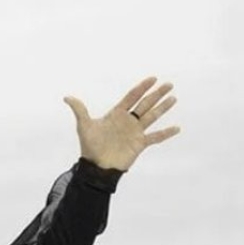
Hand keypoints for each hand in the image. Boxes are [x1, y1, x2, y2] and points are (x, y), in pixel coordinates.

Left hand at [64, 76, 179, 171]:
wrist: (97, 166)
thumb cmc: (90, 146)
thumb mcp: (84, 126)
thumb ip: (79, 110)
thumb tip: (66, 97)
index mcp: (117, 113)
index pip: (132, 96)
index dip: (142, 87)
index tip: (153, 78)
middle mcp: (128, 121)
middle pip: (145, 104)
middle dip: (157, 94)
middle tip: (169, 84)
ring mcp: (135, 132)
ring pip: (152, 116)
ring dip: (163, 108)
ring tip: (173, 97)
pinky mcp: (139, 144)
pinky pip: (155, 137)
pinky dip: (166, 133)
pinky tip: (177, 128)